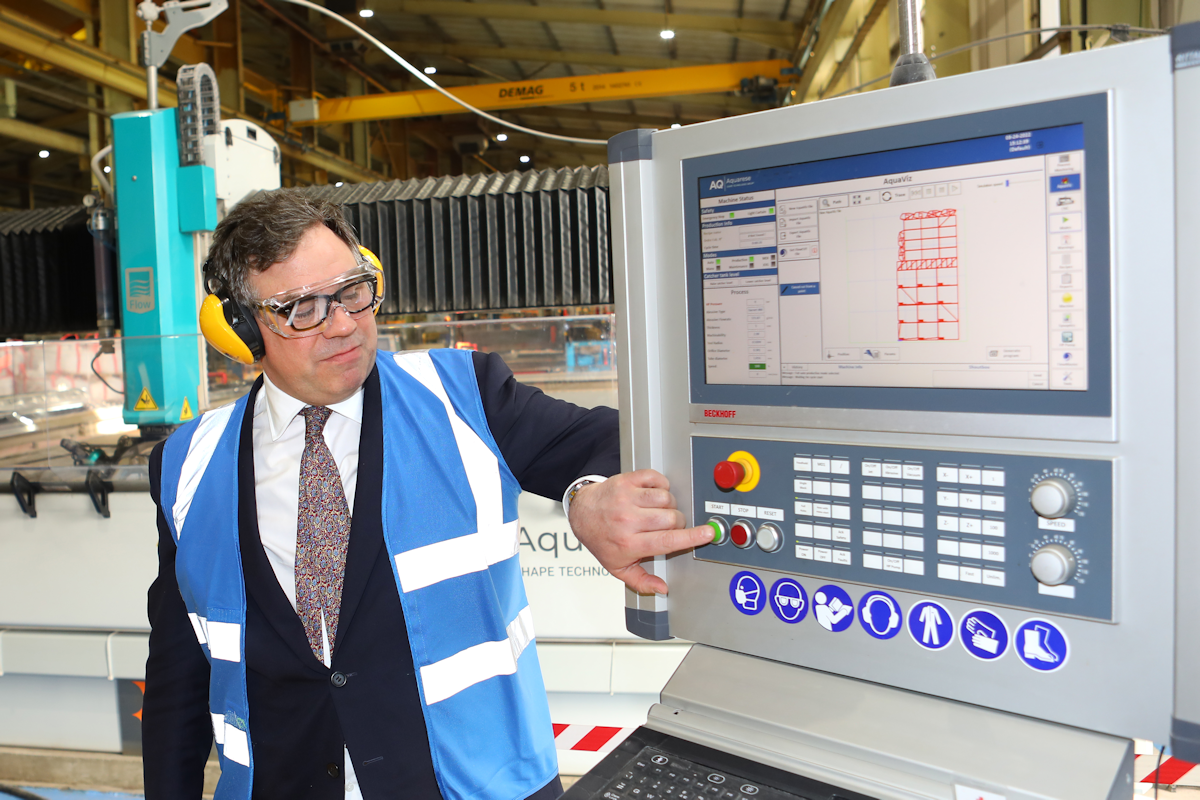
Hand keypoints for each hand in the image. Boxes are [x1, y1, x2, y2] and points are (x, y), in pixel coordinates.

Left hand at [567, 469, 713, 595]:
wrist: (582, 514)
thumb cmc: (602, 539)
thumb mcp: (618, 566)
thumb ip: (642, 581)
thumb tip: (662, 589)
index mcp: (629, 544)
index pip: (668, 541)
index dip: (692, 537)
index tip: (708, 533)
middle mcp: (627, 521)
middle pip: (671, 518)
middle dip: (676, 522)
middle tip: (666, 526)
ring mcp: (626, 499)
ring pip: (666, 498)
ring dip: (668, 504)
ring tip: (658, 510)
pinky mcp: (626, 481)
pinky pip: (656, 478)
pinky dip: (660, 484)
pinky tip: (653, 494)